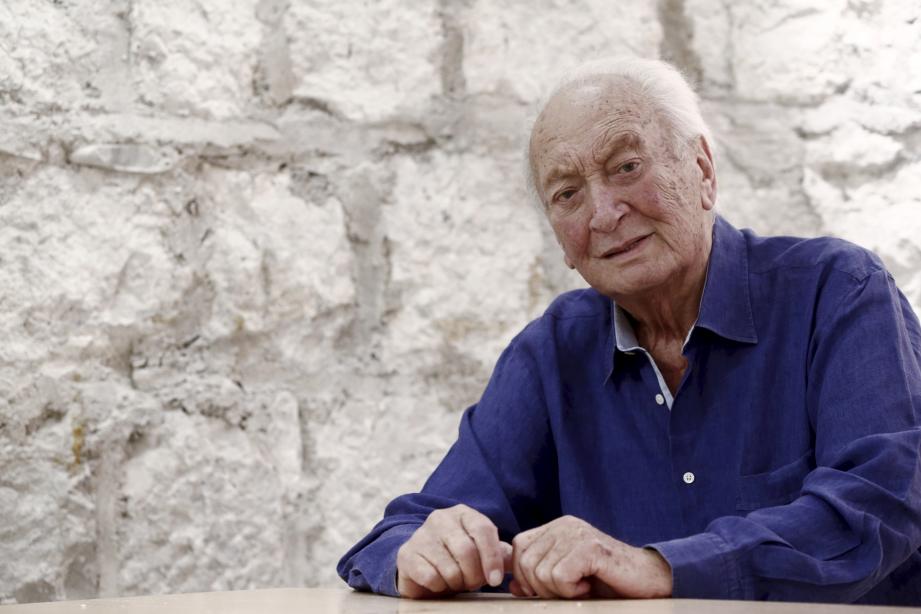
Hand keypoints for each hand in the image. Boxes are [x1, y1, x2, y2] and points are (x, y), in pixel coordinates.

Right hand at [396, 504, 512, 598]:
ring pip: (449, 568)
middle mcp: (440, 519)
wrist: (421, 564)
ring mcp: (421, 535)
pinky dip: (439, 587)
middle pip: (466, 551)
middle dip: (474, 575)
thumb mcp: (481, 552)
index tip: (495, 579)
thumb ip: (501, 554)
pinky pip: (430, 577)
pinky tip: (438, 583)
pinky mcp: (407, 554)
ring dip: (457, 582)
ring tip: (455, 581)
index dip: (492, 557)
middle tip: (472, 583)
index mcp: (462, 513)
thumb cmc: (457, 558)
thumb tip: (517, 560)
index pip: (483, 530)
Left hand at [509, 515, 672, 598]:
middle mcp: (564, 525)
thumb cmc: (608, 581)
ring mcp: (577, 533)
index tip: (548, 589)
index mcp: (557, 528)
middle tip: (569, 590)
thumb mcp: (567, 579)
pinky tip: (589, 586)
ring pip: (541, 572)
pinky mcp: (589, 547)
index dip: (525, 575)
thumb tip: (512, 586)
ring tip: (582, 587)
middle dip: (542, 587)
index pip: (518, 547)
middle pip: (525, 562)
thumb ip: (539, 578)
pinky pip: (559, 577)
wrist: (648, 580)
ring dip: (560, 591)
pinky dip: (572, 591)